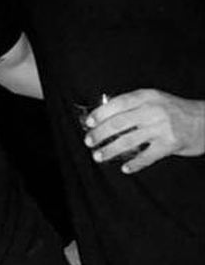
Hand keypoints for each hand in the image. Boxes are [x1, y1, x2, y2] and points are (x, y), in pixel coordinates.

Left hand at [84, 90, 204, 172]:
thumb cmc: (176, 111)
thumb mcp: (156, 100)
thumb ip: (134, 106)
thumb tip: (104, 118)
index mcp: (148, 96)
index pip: (118, 103)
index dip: (100, 114)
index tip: (88, 123)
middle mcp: (153, 110)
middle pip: (119, 123)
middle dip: (100, 134)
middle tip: (89, 141)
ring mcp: (162, 127)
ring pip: (128, 141)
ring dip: (110, 150)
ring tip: (99, 156)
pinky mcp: (170, 144)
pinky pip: (147, 156)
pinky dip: (134, 164)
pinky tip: (125, 168)